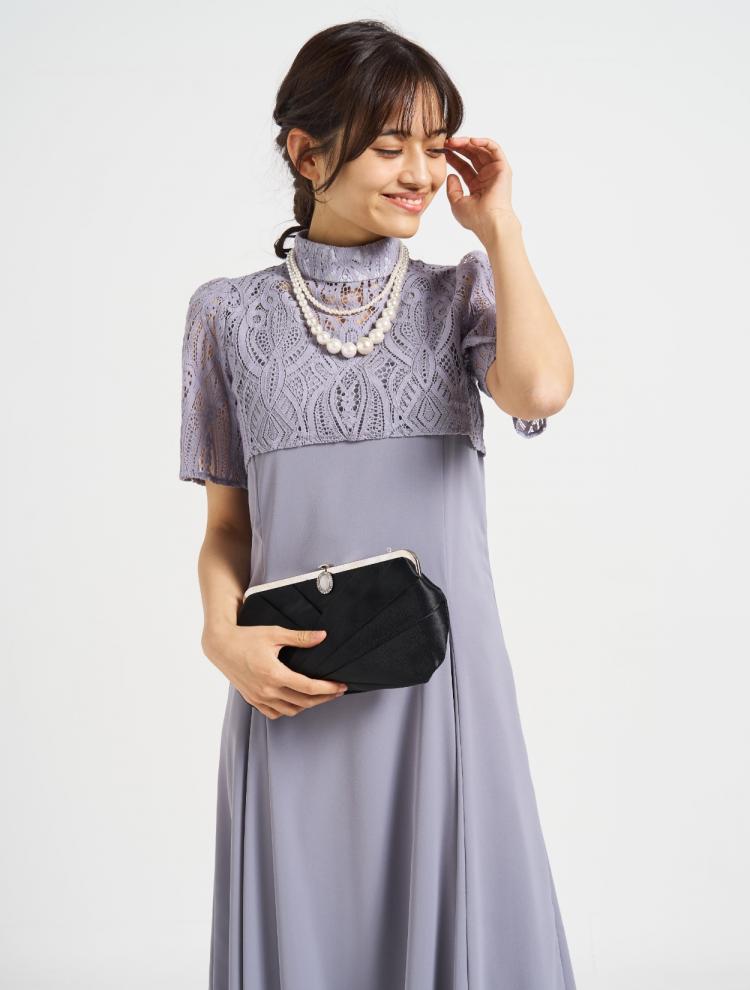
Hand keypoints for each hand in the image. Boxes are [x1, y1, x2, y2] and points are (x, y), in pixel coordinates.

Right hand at [203, 623, 347, 718]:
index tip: (341, 686)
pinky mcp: (252, 699)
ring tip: (320, 696)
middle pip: (303, 702)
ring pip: (290, 711)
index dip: (327, 689)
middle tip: (337, 691)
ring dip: (307, 706)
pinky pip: (274, 713)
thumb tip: (323, 636)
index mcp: (274, 674)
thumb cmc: (247, 636)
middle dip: (323, 698)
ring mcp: (258, 697)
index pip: (308, 688)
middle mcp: (266, 690)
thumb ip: (300, 637)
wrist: (220, 645)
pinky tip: (296, 701)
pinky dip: (288, 710)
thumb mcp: (275, 633)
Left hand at [444, 136, 518, 237]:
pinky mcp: (503, 168)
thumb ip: (452, 189)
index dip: (453, 157)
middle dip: (459, 147)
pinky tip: (471, 140)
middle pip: (472, 156)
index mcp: (476, 186)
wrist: (490, 223)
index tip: (442, 150)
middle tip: (446, 142)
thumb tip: (451, 175)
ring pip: (481, 150)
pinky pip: (494, 149)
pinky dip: (484, 142)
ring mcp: (495, 172)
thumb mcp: (456, 203)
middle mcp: (486, 177)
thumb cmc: (475, 218)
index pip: (463, 166)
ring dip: (468, 143)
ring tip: (454, 141)